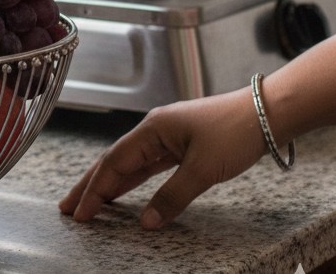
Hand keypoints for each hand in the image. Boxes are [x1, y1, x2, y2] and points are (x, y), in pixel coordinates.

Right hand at [58, 88, 266, 228]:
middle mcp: (153, 130)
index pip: (114, 163)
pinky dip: (132, 180)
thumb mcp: (202, 170)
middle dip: (90, 186)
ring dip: (108, 184)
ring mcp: (166, 137)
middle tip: (68, 208)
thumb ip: (172, 197)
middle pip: (113, 161)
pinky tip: (123, 192)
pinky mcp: (180, 144)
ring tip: (89, 203)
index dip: (95, 190)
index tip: (81, 213)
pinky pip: (148, 166)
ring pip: (129, 164)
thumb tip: (147, 222)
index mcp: (152, 129)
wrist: (267, 112)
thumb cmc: (235, 132)